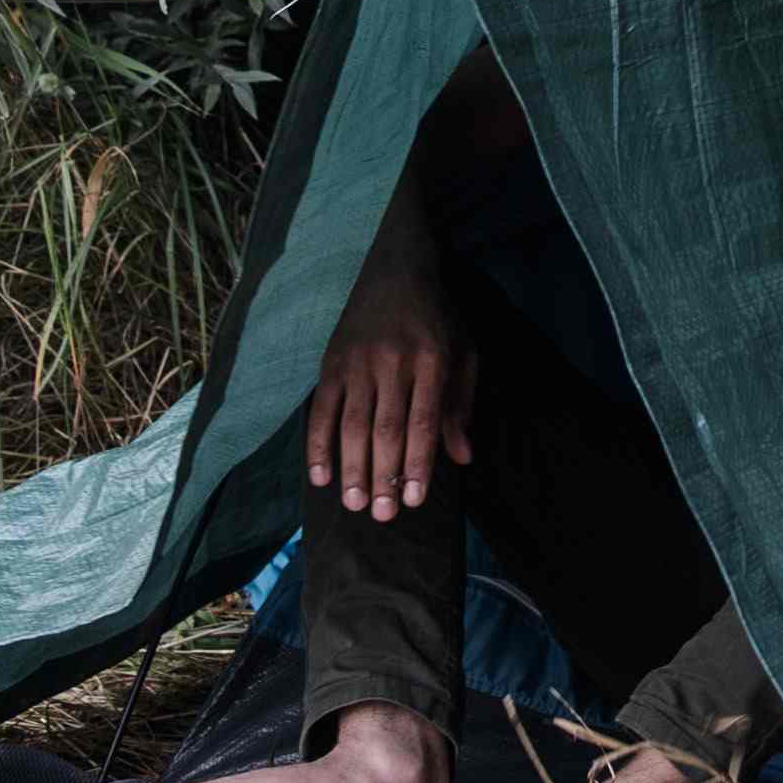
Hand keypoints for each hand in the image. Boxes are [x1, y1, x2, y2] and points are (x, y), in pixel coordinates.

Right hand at [308, 242, 468, 520]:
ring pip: (352, 424)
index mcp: (430, 360)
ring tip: (354, 504)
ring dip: (351, 468)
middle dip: (383, 476)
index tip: (415, 501)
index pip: (422, 423)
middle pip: (385, 430)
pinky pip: (322, 409)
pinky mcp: (332, 361)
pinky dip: (318, 444)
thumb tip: (462, 458)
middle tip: (381, 515)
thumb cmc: (438, 317)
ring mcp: (357, 361)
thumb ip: (460, 406)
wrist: (397, 266)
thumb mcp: (464, 353)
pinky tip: (321, 476)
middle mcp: (392, 362)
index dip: (418, 465)